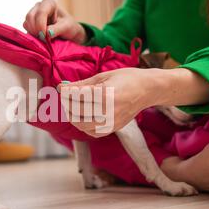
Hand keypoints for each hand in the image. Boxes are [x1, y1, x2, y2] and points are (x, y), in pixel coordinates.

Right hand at [24, 0, 86, 43]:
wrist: (67, 32)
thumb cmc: (69, 27)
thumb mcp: (67, 27)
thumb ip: (57, 29)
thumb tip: (46, 33)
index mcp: (49, 3)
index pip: (41, 13)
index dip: (41, 25)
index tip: (45, 36)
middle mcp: (39, 6)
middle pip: (30, 17)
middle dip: (36, 30)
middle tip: (44, 39)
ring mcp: (33, 14)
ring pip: (26, 23)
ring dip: (33, 33)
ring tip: (44, 38)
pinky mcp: (30, 23)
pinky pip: (26, 29)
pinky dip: (32, 35)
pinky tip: (40, 37)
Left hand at [58, 67, 208, 137]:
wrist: (148, 90)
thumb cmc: (126, 78)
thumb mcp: (103, 76)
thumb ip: (81, 84)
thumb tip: (61, 87)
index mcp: (105, 94)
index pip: (76, 96)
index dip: (65, 92)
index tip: (61, 87)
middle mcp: (108, 111)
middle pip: (76, 111)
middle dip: (67, 103)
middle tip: (66, 95)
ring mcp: (111, 122)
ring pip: (81, 124)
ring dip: (72, 115)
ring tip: (72, 105)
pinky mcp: (113, 129)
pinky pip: (91, 132)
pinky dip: (83, 125)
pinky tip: (83, 116)